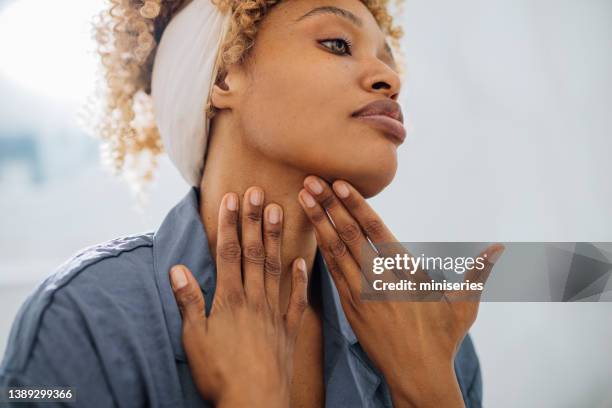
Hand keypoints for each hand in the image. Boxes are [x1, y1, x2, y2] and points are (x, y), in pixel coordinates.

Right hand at [169, 187, 307, 407]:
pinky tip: (303, 260)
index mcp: (230, 299)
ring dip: (276, 239)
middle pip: (254, 253)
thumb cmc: (220, 374)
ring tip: (281, 211)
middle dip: (255, 220)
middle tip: (259, 191)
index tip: (232, 198)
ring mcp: (275, 313)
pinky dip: (299, 279)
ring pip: (276, 267)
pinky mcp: (289, 329)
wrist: (254, 403)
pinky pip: (297, 299)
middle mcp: (254, 299)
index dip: (230, 223)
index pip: (229, 252)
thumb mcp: (195, 339)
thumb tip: (177, 268)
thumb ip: (189, 301)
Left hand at [297, 176, 504, 407]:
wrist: (417, 376)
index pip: (376, 231)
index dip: (356, 205)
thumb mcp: (464, 305)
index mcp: (405, 273)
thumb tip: (500, 248)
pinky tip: (313, 233)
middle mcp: (379, 281)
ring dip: (318, 223)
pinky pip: (332, 274)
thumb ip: (477, 272)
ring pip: (335, 252)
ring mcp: (361, 296)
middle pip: (349, 236)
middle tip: (310, 181)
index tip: (339, 184)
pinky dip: (322, 250)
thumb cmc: (443, 338)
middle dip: (328, 206)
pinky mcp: (350, 309)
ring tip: (304, 199)